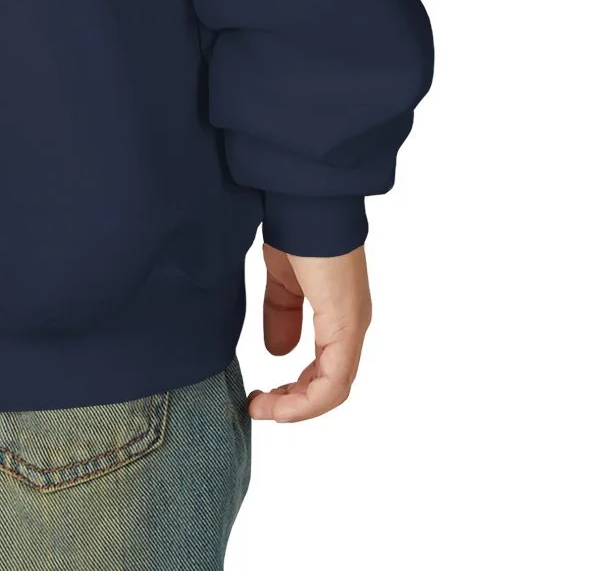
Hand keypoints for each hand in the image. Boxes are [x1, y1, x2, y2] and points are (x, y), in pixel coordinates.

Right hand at [248, 243, 370, 422]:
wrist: (304, 201)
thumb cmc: (294, 229)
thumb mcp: (282, 280)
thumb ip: (281, 314)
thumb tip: (277, 352)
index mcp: (338, 313)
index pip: (324, 368)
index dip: (293, 389)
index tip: (259, 394)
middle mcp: (351, 325)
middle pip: (328, 385)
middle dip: (292, 402)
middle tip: (259, 406)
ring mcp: (351, 326)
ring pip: (332, 389)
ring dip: (296, 407)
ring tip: (264, 410)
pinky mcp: (346, 325)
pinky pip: (333, 382)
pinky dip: (306, 401)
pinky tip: (280, 406)